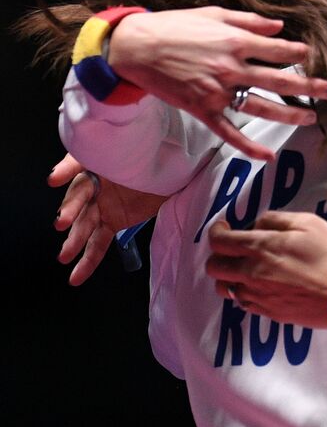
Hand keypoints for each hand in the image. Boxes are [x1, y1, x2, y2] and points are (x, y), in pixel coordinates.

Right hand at [50, 153, 165, 285]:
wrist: (172, 167)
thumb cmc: (145, 154)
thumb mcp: (124, 150)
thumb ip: (102, 153)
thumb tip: (70, 165)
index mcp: (93, 168)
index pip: (78, 169)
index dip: (66, 172)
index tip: (54, 179)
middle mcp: (93, 189)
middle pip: (79, 201)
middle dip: (70, 211)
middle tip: (62, 222)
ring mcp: (103, 208)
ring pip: (85, 227)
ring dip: (75, 243)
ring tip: (64, 257)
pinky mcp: (114, 223)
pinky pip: (98, 243)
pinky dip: (89, 260)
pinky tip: (76, 276)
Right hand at [106, 7, 326, 161]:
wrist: (135, 47)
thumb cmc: (174, 26)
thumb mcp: (214, 14)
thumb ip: (249, 22)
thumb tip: (281, 27)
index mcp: (235, 42)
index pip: (279, 50)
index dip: (300, 53)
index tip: (314, 57)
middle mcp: (231, 68)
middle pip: (280, 80)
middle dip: (310, 86)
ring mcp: (217, 92)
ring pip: (261, 107)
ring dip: (289, 114)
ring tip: (311, 118)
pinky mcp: (202, 109)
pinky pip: (229, 132)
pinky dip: (248, 147)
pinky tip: (268, 156)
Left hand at [205, 211, 326, 325]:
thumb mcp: (310, 223)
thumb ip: (277, 219)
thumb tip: (257, 224)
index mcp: (261, 247)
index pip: (219, 241)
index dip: (217, 232)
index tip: (225, 228)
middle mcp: (252, 273)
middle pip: (215, 267)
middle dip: (219, 255)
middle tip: (234, 250)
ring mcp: (258, 296)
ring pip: (225, 289)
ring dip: (230, 277)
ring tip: (247, 271)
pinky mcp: (269, 312)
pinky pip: (243, 304)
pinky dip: (246, 293)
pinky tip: (263, 287)